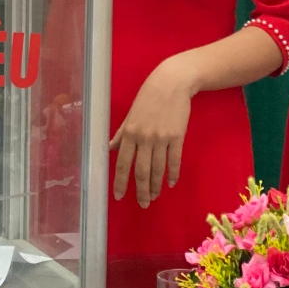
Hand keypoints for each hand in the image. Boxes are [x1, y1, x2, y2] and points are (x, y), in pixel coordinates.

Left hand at [110, 56, 195, 207]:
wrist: (172, 83)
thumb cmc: (149, 97)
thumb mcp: (131, 114)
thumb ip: (121, 133)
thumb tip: (111, 148)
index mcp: (129, 133)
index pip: (123, 163)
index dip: (121, 182)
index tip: (119, 197)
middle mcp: (144, 138)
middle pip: (141, 171)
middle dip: (141, 191)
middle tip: (143, 204)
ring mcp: (161, 138)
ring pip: (157, 169)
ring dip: (156, 185)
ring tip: (155, 196)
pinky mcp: (177, 137)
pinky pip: (174, 160)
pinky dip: (172, 174)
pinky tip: (171, 183)